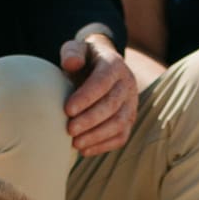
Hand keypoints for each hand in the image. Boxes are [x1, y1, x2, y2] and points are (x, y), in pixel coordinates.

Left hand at [59, 33, 137, 154]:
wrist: (99, 68)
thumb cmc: (83, 60)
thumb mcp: (77, 49)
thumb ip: (72, 52)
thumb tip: (71, 63)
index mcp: (114, 65)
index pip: (103, 82)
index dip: (86, 97)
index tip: (67, 109)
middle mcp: (127, 83)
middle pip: (112, 105)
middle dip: (90, 120)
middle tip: (69, 129)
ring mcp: (131, 103)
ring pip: (119, 123)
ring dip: (96, 136)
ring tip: (75, 143)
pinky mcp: (129, 120)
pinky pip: (121, 137)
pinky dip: (103, 146)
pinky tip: (84, 150)